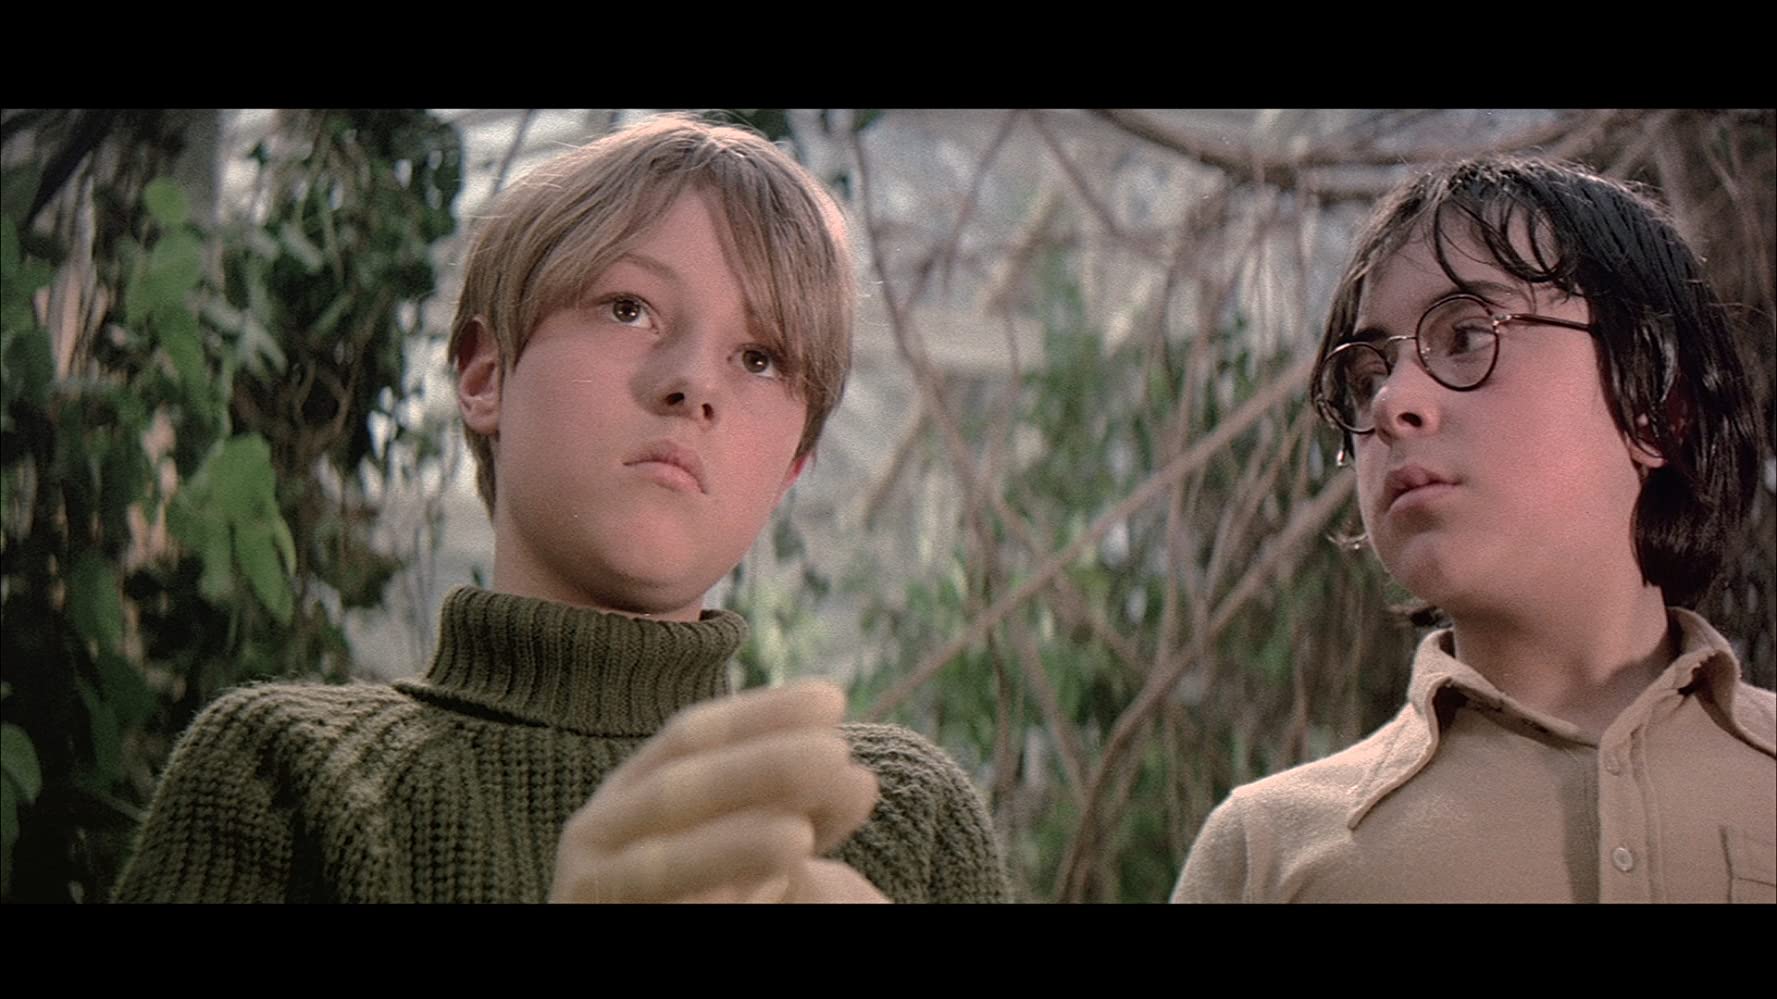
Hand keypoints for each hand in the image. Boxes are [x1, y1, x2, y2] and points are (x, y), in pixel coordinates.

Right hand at [549, 680, 884, 902]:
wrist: (655, 921)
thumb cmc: (708, 887)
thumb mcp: (752, 837)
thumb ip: (799, 806)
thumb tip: (857, 782)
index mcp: (631, 792)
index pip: (692, 738)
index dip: (760, 716)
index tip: (832, 700)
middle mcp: (600, 834)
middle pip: (674, 792)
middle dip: (755, 769)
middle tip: (834, 753)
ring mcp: (597, 888)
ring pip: (655, 866)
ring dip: (726, 847)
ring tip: (798, 837)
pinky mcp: (604, 920)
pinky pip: (658, 910)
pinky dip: (697, 903)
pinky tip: (748, 897)